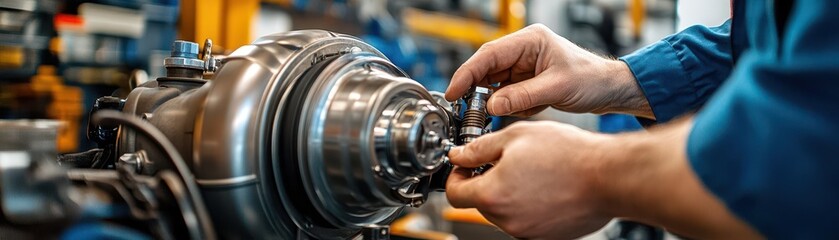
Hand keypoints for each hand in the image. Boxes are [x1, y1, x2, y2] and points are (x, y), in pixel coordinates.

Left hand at [445, 119, 763, 238]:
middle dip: (485, 180)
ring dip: (508, 190)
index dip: (456, 175)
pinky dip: (529, 202)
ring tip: (532, 168)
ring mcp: (527, 231)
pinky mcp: (546, 235)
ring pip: (504, 210)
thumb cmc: (569, 154)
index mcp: (492, 194)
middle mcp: (506, 219)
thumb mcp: (516, 136)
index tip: (466, 165)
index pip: (454, 193)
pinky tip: (546, 183)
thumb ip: (479, 148)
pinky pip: (526, 218)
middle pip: (480, 202)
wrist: (610, 176)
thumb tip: (459, 155)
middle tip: (504, 159)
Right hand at [446, 24, 652, 118]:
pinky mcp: (524, 82)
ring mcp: (522, 67)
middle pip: (485, 69)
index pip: (489, 55)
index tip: (453, 92)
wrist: (609, 91)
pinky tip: (526, 110)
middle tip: (467, 110)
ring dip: (493, 101)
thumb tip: (492, 105)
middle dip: (476, 90)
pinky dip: (507, 107)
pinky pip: (504, 96)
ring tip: (500, 114)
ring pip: (492, 84)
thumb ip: (522, 97)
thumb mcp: (557, 88)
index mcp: (529, 41)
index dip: (467, 73)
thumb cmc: (591, 80)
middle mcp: (522, 51)